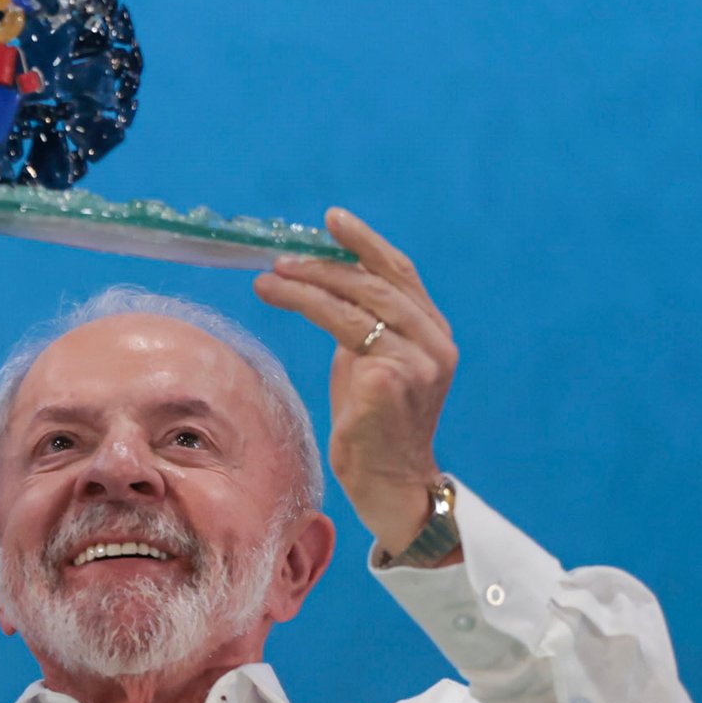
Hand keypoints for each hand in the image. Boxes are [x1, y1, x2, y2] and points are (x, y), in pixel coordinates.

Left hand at [254, 208, 457, 557]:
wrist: (388, 483)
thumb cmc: (374, 425)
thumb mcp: (370, 363)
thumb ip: (362, 324)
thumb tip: (323, 282)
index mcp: (433, 332)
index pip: (400, 273)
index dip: (365, 242)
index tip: (332, 218)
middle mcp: (434, 343)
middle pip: (376, 284)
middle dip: (323, 265)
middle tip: (280, 258)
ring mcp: (416, 364)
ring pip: (355, 307)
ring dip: (306, 286)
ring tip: (267, 280)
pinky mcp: (390, 384)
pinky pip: (343, 336)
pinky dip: (308, 311)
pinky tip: (279, 302)